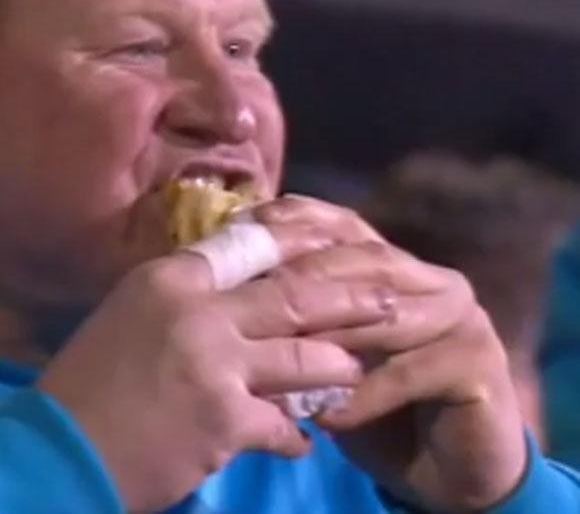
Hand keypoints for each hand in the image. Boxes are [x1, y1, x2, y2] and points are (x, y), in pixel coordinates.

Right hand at [38, 220, 394, 510]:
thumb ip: (181, 303)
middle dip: (354, 300)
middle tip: (394, 300)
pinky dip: (297, 436)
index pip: (252, 246)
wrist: (57, 450)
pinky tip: (301, 443)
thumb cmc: (83, 388)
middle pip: (298, 295)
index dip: (305, 244)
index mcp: (168, 279)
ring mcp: (215, 364)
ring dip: (337, 372)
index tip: (343, 242)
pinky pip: (286, 425)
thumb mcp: (126, 321)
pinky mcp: (226, 420)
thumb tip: (231, 300)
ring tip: (355, 376)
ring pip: (308, 360)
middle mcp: (196, 310)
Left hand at [255, 196, 526, 510]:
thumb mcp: (320, 353)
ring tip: (280, 361)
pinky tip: (326, 416)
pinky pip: (409, 373)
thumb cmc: (369, 402)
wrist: (445, 469)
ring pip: (383, 315)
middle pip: (360, 261)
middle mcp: (429, 278)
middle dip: (302, 279)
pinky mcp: (478, 365)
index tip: (236, 236)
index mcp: (389, 262)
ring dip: (329, 339)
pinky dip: (363, 395)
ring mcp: (459, 316)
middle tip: (249, 302)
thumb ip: (288, 316)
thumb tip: (216, 289)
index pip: (337, 225)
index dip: (287, 225)